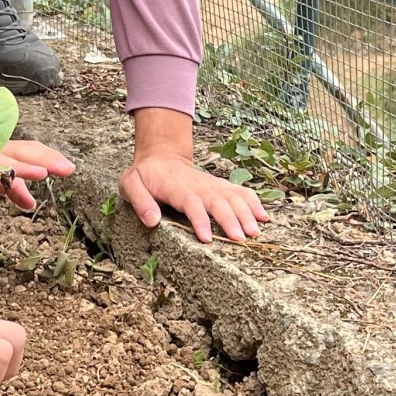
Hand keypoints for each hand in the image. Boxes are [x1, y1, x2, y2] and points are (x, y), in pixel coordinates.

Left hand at [121, 150, 267, 242]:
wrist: (160, 156)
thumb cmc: (144, 175)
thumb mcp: (130, 184)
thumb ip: (140, 201)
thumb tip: (152, 221)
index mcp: (175, 186)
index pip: (191, 203)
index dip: (200, 220)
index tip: (208, 239)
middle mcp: (197, 185)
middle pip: (217, 200)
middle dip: (230, 219)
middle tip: (241, 239)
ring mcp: (211, 184)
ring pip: (232, 196)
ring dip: (246, 213)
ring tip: (255, 233)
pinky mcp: (219, 186)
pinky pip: (240, 192)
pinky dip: (253, 202)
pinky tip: (264, 217)